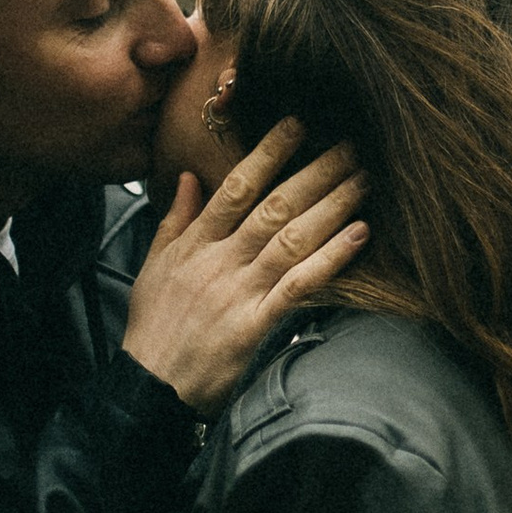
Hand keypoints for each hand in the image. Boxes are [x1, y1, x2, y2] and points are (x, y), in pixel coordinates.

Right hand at [121, 125, 366, 414]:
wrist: (150, 387)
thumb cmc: (152, 327)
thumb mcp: (153, 266)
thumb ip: (175, 219)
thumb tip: (191, 176)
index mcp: (195, 244)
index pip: (236, 187)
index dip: (268, 153)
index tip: (297, 125)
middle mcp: (220, 261)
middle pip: (274, 206)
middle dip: (315, 172)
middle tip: (350, 144)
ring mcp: (240, 292)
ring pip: (292, 238)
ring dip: (331, 206)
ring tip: (362, 179)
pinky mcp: (256, 324)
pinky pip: (299, 284)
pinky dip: (330, 258)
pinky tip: (358, 235)